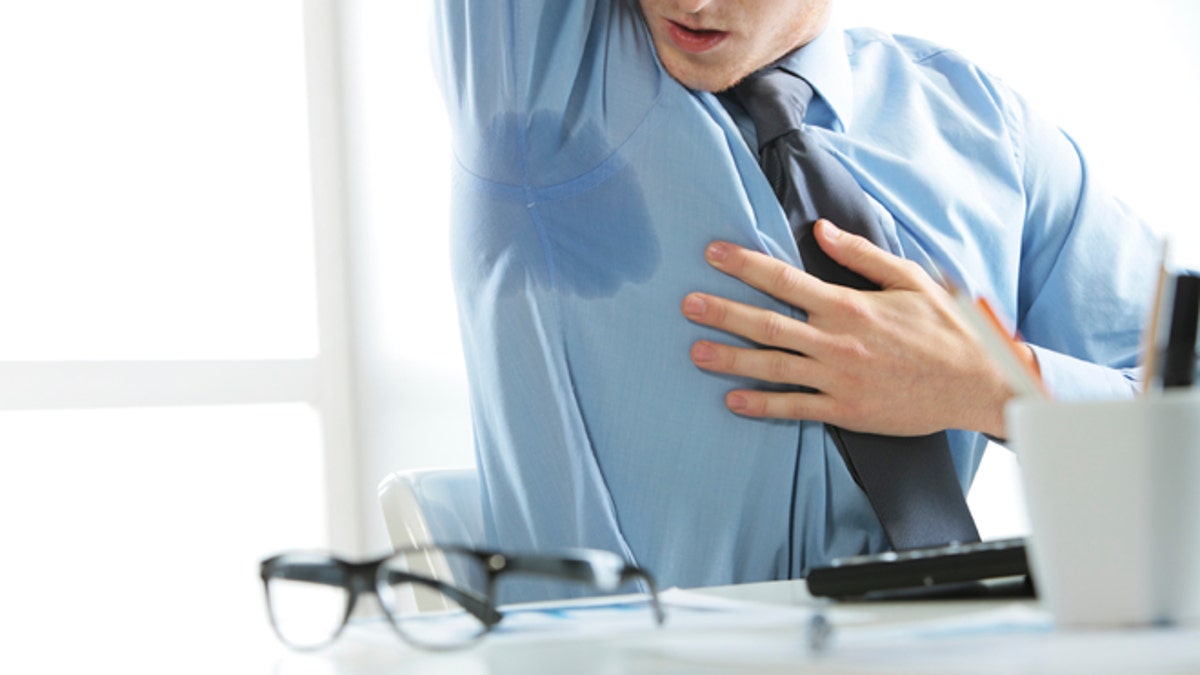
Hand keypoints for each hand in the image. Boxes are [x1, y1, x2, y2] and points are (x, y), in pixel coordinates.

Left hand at [681, 220, 1029, 437]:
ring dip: (729, 358)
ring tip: (695, 351)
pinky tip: (732, 400)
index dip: (744, 265)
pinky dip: (761, 404)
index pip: (784, 280)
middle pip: (766, 323)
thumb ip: (861, 255)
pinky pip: (794, 407)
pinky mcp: (845, 410)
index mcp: (849, 306)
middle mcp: (836, 342)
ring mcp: (838, 379)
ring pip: (771, 367)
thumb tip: (822, 229)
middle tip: (687, 304)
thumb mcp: (910, 279)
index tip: (713, 253)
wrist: (978, 384)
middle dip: (722, 311)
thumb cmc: (947, 329)